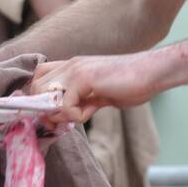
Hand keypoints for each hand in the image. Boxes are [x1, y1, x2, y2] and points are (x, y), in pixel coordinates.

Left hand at [26, 53, 156, 126]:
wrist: (152, 73)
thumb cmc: (131, 84)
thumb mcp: (99, 93)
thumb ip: (81, 101)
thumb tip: (64, 117)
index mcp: (73, 66)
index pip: (38, 77)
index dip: (40, 99)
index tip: (56, 116)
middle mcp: (70, 65)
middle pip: (35, 88)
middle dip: (45, 110)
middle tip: (64, 122)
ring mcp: (75, 69)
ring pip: (43, 96)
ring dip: (58, 114)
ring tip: (78, 117)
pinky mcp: (84, 78)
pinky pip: (65, 106)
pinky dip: (76, 117)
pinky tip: (92, 112)